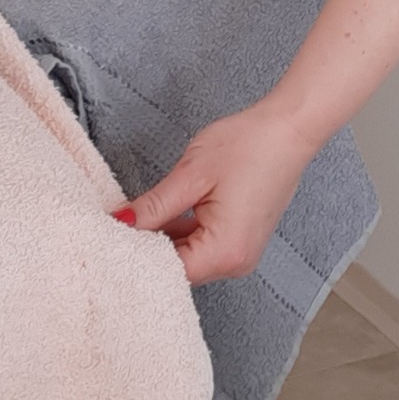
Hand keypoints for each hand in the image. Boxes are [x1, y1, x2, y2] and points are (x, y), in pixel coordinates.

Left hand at [114, 102, 318, 285]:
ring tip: (136, 216)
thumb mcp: (191, 174)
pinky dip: (182, 232)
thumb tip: (121, 223)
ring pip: (188, 257)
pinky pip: (203, 245)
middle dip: (146, 247)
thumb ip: (153, 206)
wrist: (289, 128)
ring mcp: (241, 252)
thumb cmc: (249, 145)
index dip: (135, 254)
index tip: (110, 237)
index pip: (167, 271)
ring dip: (163, 238)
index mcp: (224, 253)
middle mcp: (236, 262)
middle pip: (178, 268)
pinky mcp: (241, 238)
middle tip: (116, 225)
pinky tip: (163, 213)